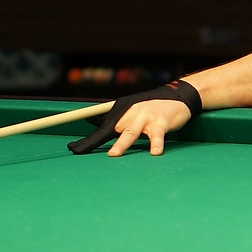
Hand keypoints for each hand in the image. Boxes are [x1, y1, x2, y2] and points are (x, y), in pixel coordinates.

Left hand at [67, 80, 201, 155]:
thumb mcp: (131, 112)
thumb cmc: (151, 108)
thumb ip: (114, 119)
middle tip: (81, 151)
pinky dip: (156, 145)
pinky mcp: (161, 122)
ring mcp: (145, 117)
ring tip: (113, 154)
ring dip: (122, 144)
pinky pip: (157, 136)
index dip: (87, 140)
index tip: (72, 149)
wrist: (178, 96)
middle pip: (110, 130)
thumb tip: (90, 120)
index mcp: (121, 113)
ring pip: (130, 132)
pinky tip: (154, 153)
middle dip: (95, 141)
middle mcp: (130, 114)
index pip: (100, 128)